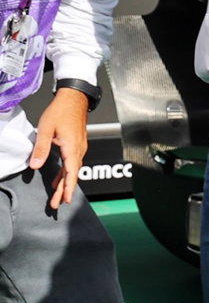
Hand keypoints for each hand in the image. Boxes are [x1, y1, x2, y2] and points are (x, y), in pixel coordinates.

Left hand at [30, 89, 88, 208]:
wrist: (74, 98)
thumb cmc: (61, 111)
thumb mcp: (46, 129)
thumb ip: (41, 149)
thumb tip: (35, 166)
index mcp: (72, 147)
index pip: (71, 172)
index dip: (68, 187)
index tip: (66, 200)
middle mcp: (79, 149)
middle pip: (73, 174)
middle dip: (65, 190)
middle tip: (58, 204)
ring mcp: (79, 147)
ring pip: (73, 169)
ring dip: (65, 183)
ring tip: (58, 196)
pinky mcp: (77, 144)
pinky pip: (72, 162)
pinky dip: (66, 172)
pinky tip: (58, 178)